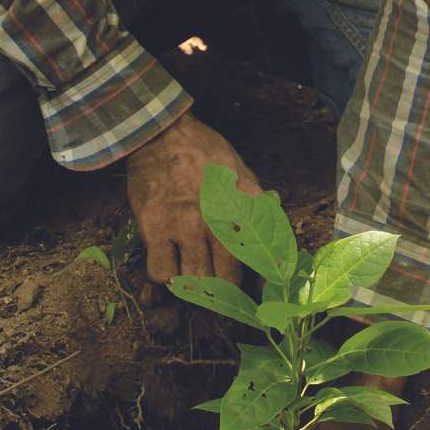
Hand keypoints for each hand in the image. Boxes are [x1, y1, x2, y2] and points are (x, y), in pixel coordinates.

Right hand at [127, 110, 260, 283]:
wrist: (164, 132)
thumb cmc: (206, 153)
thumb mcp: (242, 175)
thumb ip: (258, 207)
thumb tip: (274, 239)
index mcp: (244, 210)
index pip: (262, 261)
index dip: (260, 286)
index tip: (258, 297)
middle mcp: (218, 222)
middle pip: (226, 282)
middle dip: (225, 295)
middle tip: (220, 297)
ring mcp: (185, 227)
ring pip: (195, 282)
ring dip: (195, 288)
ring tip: (195, 283)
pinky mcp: (155, 228)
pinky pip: (161, 272)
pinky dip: (166, 277)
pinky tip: (170, 266)